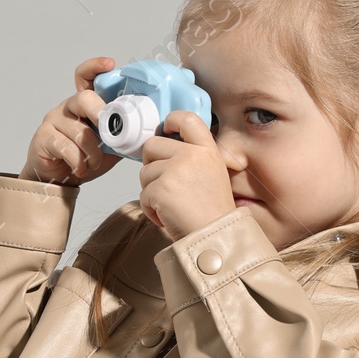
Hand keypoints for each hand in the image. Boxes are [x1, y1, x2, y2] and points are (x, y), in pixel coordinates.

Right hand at [20, 57, 118, 185]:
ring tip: (94, 162)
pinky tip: (80, 168)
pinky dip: (78, 161)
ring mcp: (54, 121)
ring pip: (79, 130)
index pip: (86, 77)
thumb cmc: (83, 157)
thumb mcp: (109, 146)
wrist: (59, 179)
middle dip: (100, 114)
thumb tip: (149, 133)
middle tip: (108, 132)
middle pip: (84, 98)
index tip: (110, 64)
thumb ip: (123, 135)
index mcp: (85, 104)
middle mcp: (68, 107)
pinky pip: (65, 147)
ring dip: (92, 152)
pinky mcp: (44, 137)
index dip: (95, 67)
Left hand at [138, 113, 235, 238]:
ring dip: (151, 191)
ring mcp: (175, 170)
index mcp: (207, 150)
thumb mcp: (213, 174)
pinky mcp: (161, 189)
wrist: (215, 238)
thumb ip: (193, 158)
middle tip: (165, 184)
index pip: (186, 119)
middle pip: (152, 145)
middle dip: (151, 164)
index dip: (170, 120)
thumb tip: (163, 152)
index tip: (165, 129)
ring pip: (144, 172)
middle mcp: (192, 155)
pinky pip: (143, 195)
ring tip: (171, 205)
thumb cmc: (213, 213)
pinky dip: (151, 209)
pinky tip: (168, 216)